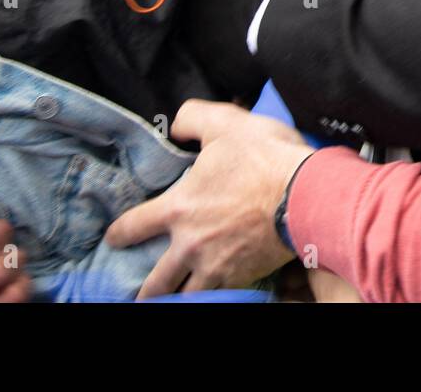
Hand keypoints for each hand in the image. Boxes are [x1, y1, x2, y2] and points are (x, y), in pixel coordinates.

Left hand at [105, 100, 313, 297]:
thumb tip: (176, 125)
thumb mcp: (224, 123)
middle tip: (141, 297)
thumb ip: (192, 119)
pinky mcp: (244, 277)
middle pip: (158, 280)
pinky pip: (221, 296)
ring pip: (187, 296)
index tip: (114, 239)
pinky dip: (214, 298)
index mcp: (179, 208)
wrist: (306, 195)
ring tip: (173, 302)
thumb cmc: (264, 158)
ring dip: (177, 299)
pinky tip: (215, 296)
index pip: (135, 225)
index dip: (120, 233)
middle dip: (146, 291)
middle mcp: (191, 245)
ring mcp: (217, 266)